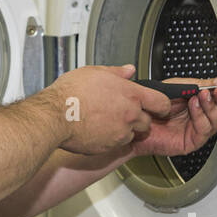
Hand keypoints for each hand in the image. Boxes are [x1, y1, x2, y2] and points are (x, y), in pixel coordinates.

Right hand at [48, 64, 173, 154]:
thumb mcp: (94, 72)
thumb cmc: (71, 94)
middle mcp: (129, 115)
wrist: (55, 116)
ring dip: (125, 129)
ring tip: (107, 120)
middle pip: (147, 121)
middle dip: (139, 118)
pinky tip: (98, 129)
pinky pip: (117, 144)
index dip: (161, 105)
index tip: (158, 106)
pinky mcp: (109, 146)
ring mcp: (120, 132)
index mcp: (130, 94)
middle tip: (124, 112)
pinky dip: (111, 138)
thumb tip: (129, 70)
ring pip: (132, 133)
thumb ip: (117, 72)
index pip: (161, 102)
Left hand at [125, 75, 216, 158]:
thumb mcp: (178, 87)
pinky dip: (201, 117)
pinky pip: (204, 131)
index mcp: (199, 102)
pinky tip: (193, 107)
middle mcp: (200, 117)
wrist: (134, 119)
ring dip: (210, 107)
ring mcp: (196, 130)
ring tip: (201, 96)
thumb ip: (200, 84)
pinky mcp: (191, 142)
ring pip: (216, 121)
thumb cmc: (152, 105)